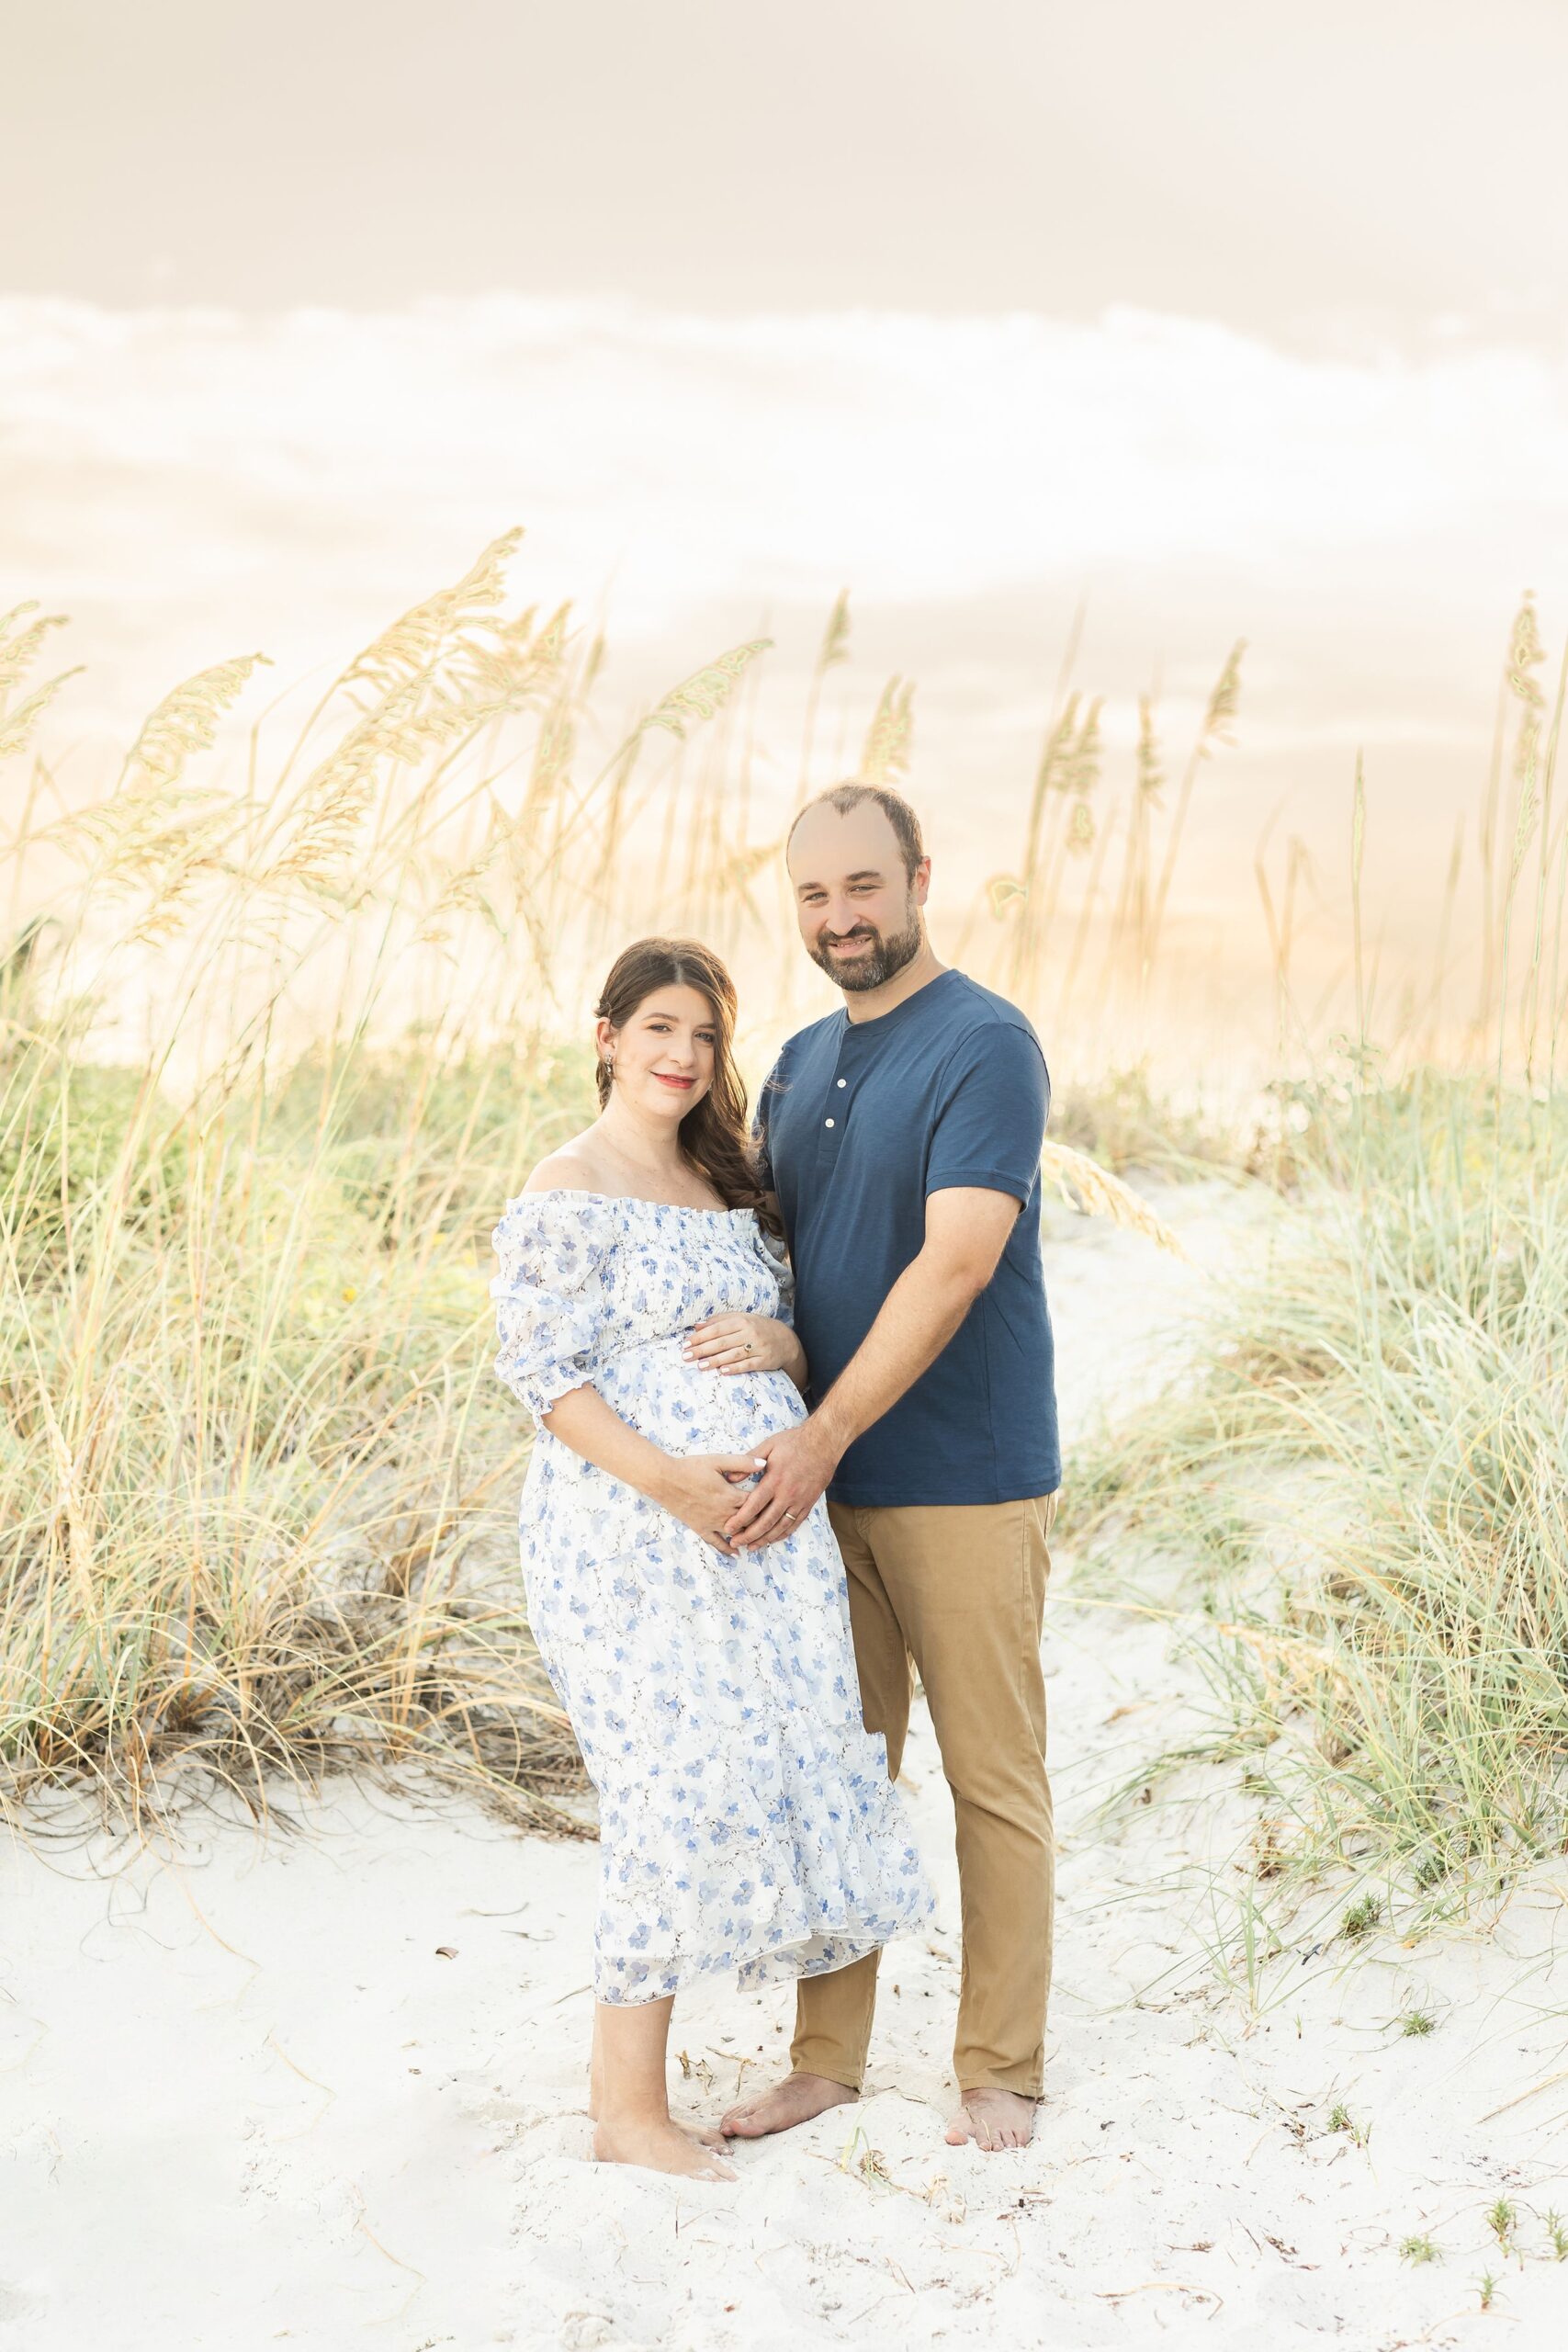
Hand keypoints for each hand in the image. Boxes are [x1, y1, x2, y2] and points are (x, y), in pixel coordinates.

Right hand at [654, 1452, 768, 1555]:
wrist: (665, 1480)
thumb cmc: (691, 1468)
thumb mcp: (718, 1461)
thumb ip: (742, 1463)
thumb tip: (764, 1463)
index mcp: (730, 1496)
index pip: (757, 1503)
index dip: (768, 1502)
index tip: (776, 1500)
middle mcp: (724, 1513)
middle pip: (749, 1520)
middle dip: (762, 1520)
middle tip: (774, 1521)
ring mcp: (712, 1523)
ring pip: (736, 1533)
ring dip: (749, 1536)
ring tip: (761, 1539)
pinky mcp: (700, 1528)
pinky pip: (716, 1542)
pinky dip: (727, 1549)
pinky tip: (736, 1554)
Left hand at [682, 1312, 795, 1375]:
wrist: (786, 1340)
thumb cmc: (757, 1328)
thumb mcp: (740, 1319)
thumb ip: (719, 1321)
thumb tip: (696, 1326)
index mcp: (741, 1320)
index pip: (716, 1329)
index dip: (700, 1337)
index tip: (685, 1344)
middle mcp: (750, 1332)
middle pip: (722, 1342)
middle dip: (702, 1349)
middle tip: (686, 1356)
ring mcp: (758, 1346)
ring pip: (733, 1354)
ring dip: (715, 1360)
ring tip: (700, 1366)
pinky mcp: (765, 1360)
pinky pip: (748, 1365)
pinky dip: (735, 1368)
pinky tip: (723, 1371)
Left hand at [721, 1419, 840, 1550]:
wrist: (824, 1443)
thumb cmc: (794, 1442)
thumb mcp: (769, 1445)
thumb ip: (749, 1461)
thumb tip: (731, 1477)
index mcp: (775, 1480)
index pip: (754, 1505)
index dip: (740, 1519)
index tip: (728, 1528)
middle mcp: (787, 1494)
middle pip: (766, 1521)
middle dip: (749, 1535)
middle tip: (735, 1542)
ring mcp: (799, 1501)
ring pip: (780, 1527)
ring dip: (765, 1539)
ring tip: (751, 1547)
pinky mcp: (808, 1504)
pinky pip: (794, 1524)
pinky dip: (782, 1534)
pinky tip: (772, 1539)